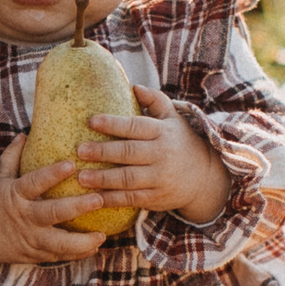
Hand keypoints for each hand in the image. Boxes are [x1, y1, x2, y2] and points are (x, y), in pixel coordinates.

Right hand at [0, 135, 110, 277]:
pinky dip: (77, 253)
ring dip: (82, 241)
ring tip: (103, 235)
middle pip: (53, 213)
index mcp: (15, 195)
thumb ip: (11, 157)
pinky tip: (95, 247)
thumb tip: (24, 134)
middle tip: (99, 198)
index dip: (53, 174)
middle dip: (77, 207)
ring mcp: (30, 238)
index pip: (35, 182)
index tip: (72, 164)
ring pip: (59, 243)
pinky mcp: (34, 254)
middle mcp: (24, 217)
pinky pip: (58, 256)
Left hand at [79, 85, 233, 222]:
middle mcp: (162, 154)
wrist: (204, 176)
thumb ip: (154, 100)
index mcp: (162, 131)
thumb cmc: (179, 141)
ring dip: (103, 179)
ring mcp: (160, 178)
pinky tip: (95, 198)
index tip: (92, 121)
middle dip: (103, 152)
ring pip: (128, 178)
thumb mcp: (173, 118)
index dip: (113, 124)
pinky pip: (132, 199)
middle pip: (129, 152)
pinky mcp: (157, 198)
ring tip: (81, 177)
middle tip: (79, 151)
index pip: (135, 126)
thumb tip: (133, 86)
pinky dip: (113, 199)